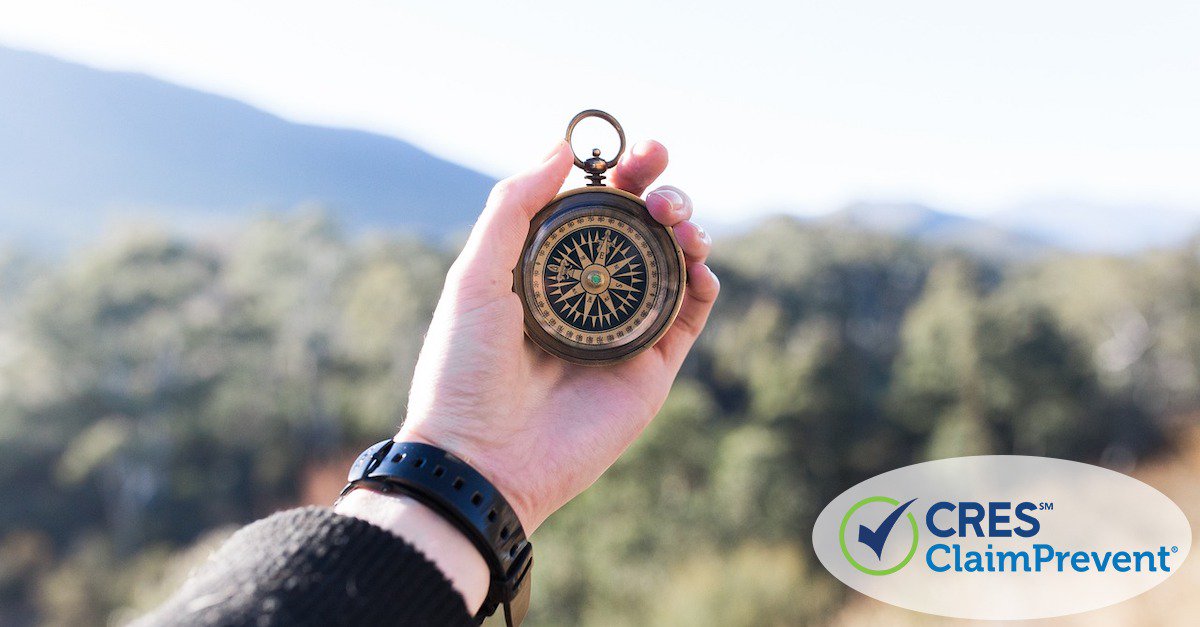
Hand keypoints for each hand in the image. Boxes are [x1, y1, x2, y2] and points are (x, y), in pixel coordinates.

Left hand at [398, 139, 718, 531]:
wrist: (482, 459)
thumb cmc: (464, 370)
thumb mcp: (475, 276)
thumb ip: (514, 207)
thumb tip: (561, 146)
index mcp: (545, 270)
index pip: (593, 208)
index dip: (620, 174)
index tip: (635, 150)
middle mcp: (587, 295)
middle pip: (641, 229)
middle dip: (660, 191)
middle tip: (660, 180)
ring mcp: (622, 330)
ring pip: (673, 264)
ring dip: (686, 228)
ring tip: (678, 220)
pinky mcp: (651, 368)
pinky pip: (690, 316)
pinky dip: (704, 282)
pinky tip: (698, 262)